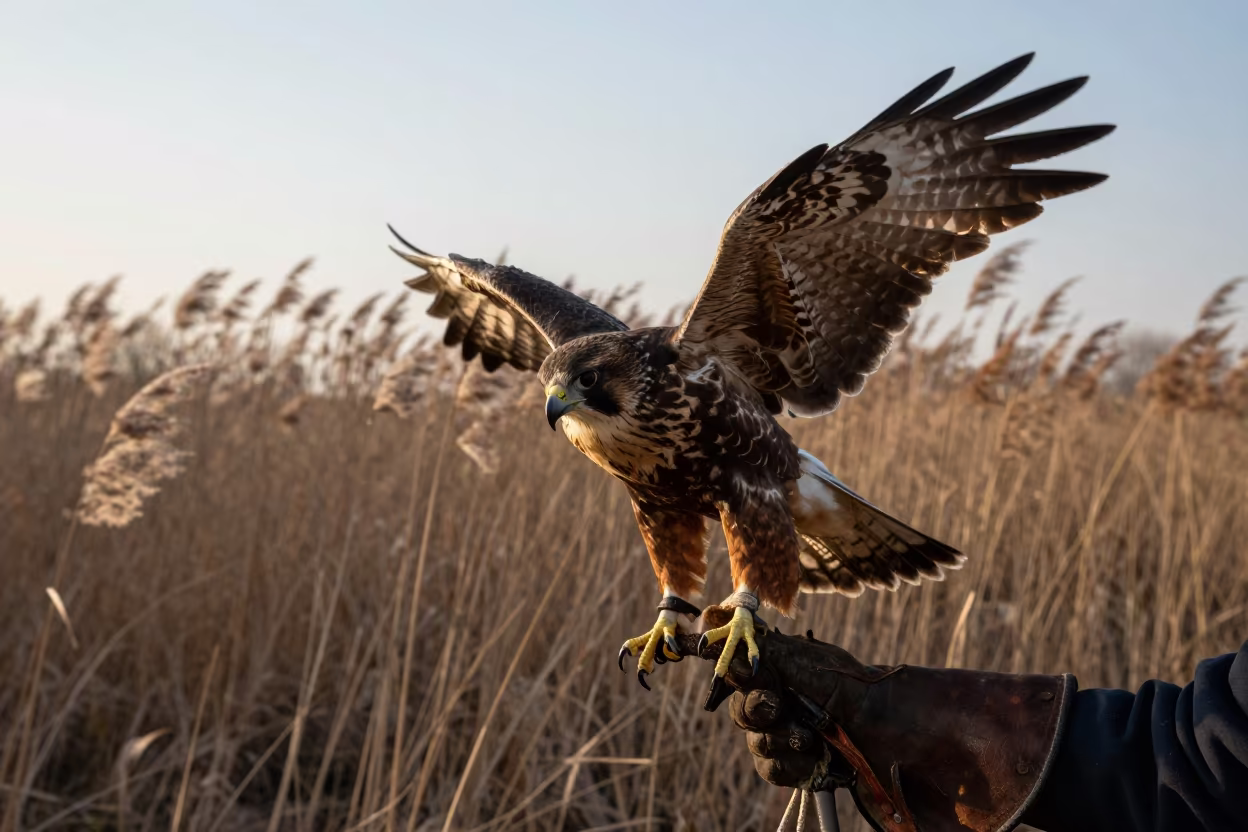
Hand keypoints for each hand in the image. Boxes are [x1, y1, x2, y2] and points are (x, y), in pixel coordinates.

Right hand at [705, 624, 1069, 831]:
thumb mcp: (816, 665)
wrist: (923, 746)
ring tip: (809, 745)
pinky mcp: (814, 774)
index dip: (739, 674)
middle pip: (747, 710)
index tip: (746, 676)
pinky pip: (778, 773)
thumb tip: (710, 617)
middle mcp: (797, 700)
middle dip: (759, 713)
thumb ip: (762, 649)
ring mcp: (804, 738)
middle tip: (779, 712)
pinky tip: (820, 766)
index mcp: (797, 669)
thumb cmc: (874, 696)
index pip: (747, 670)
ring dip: (777, 745)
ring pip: (758, 746)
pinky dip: (793, 770)